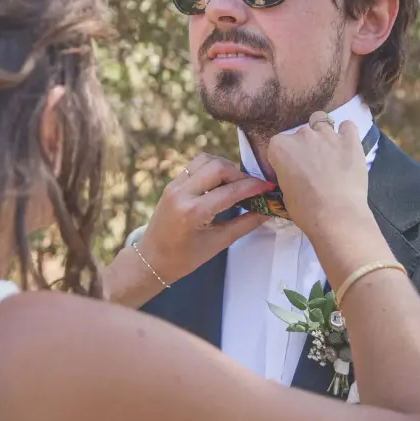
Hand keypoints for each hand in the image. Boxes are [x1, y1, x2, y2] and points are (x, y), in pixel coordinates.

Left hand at [136, 154, 272, 283]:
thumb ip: (245, 224)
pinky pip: (195, 166)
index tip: (268, 187)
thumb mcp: (218, 243)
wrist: (151, 260)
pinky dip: (211, 169)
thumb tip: (267, 211)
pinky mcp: (171, 183)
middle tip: (251, 188)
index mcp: (193, 212)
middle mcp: (182, 193)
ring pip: (205, 160)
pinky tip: (219, 184)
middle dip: (239, 174)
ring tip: (235, 184)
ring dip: (224, 167)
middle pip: (218, 166)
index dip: (253, 187)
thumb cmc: (184, 258)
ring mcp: (174, 185)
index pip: (230, 191)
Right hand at [268, 117, 372, 241]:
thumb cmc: (305, 209)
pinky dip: (346, 133)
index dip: (283, 159)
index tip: (289, 171)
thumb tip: (294, 174)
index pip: (277, 145)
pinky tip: (345, 145)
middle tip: (310, 166)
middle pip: (299, 134)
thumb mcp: (284, 192)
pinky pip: (347, 126)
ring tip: (328, 151)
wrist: (336, 216)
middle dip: (303, 147)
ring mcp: (327, 135)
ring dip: (322, 134)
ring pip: (321, 121)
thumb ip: (287, 174)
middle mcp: (302, 135)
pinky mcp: (350, 140)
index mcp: (280, 147)